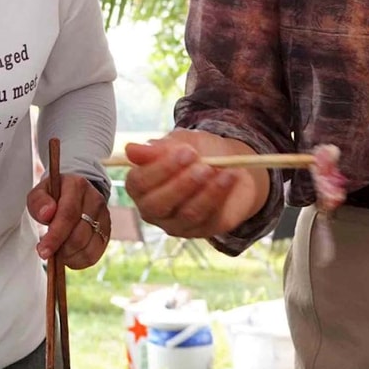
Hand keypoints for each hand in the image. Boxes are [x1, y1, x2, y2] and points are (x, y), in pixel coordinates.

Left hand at [28, 174, 111, 268]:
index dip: (55, 236)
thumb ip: (38, 201)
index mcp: (77, 186)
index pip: (68, 215)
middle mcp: (95, 200)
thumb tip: (46, 214)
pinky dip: (78, 261)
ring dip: (68, 256)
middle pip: (79, 235)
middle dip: (60, 249)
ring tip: (57, 250)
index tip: (43, 251)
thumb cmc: (54, 196)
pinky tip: (68, 254)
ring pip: (87, 248)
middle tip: (47, 250)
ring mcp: (104, 217)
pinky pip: (93, 255)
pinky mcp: (107, 232)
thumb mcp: (39, 193)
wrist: (74, 194)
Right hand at [122, 132, 341, 238]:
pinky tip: (233, 181)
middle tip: (204, 162)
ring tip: (222, 171)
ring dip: (204, 194)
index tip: (185, 150)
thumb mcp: (184, 138)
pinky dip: (222, 201)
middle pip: (160, 205)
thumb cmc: (205, 147)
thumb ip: (161, 147)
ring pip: (186, 216)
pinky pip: (211, 222)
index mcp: (145, 184)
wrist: (236, 159)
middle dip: (183, 183)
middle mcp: (158, 209)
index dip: (161, 170)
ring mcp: (181, 223)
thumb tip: (132, 150)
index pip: (140, 184)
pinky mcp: (207, 231)